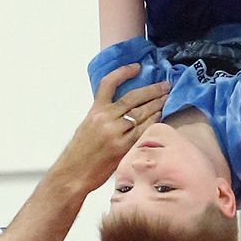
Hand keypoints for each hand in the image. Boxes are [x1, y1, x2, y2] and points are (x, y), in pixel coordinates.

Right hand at [54, 65, 168, 193]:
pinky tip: (160, 116)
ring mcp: (115, 133)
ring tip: (167, 98)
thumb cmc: (79, 152)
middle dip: (152, 90)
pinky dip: (153, 121)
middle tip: (165, 85)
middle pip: (133, 98)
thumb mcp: (87, 125)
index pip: (109, 84)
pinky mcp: (123, 147)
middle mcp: (105, 119)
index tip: (137, 67)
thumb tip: (124, 107)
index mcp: (95, 111)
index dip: (123, 72)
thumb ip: (103, 114)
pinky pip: (142, 130)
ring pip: (141, 113)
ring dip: (157, 104)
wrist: (73, 173)